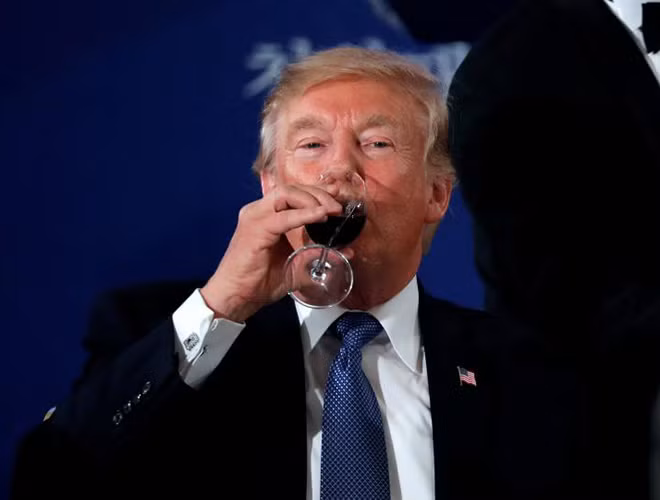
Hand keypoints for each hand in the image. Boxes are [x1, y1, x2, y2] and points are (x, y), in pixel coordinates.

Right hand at [200, 184, 342, 321]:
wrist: (236, 297)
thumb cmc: (259, 282)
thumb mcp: (296, 266)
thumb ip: (318, 257)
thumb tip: (346, 252)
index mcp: (266, 216)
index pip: (293, 194)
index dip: (316, 192)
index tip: (337, 195)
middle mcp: (258, 211)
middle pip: (291, 189)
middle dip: (318, 194)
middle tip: (337, 207)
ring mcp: (255, 218)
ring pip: (286, 194)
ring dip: (312, 200)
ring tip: (330, 211)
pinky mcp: (254, 230)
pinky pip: (284, 217)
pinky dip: (304, 214)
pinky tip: (320, 216)